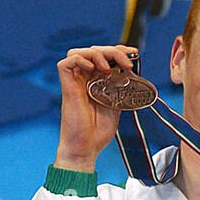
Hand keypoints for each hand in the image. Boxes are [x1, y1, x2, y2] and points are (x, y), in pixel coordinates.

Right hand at [54, 45, 136, 171]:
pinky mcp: (66, 87)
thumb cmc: (98, 132)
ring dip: (97, 54)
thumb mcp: (117, 105)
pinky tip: (93, 69)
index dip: (118, 50)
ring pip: (78, 52)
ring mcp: (74, 82)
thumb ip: (121, 88)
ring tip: (108, 68)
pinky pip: (66, 63)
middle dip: (112, 51)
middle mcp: (84, 79)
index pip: (104, 56)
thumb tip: (131, 71)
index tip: (134, 52)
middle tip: (127, 63)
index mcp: (96, 81)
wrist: (86, 148)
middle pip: (93, 51)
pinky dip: (80, 59)